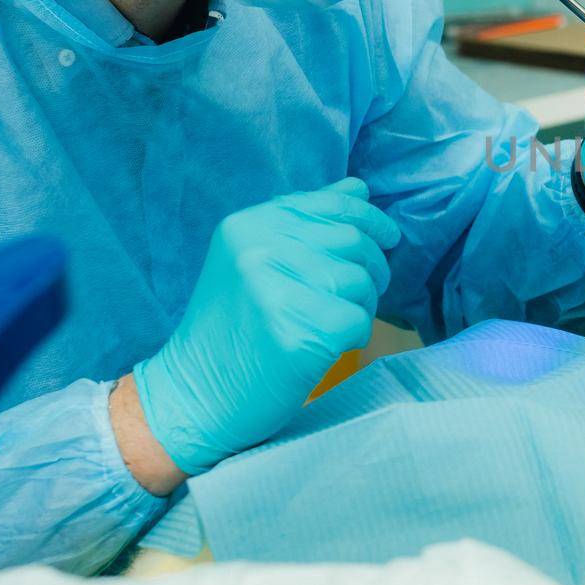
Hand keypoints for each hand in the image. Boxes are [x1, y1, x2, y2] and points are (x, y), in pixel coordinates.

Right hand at [132, 178, 401, 474]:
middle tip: (361, 293)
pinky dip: (355, 336)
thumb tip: (359, 188)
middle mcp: (258, 249)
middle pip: (354, 241)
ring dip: (362, 304)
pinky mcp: (296, 332)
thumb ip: (306, 221)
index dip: (369, 218)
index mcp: (248, 224)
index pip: (331, 204)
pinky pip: (358, 321)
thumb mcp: (256, 259)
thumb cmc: (235, 327)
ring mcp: (275, 290)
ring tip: (333, 322)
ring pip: (360, 281)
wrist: (196, 396)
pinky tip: (327, 347)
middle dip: (372, 267)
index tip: (388, 237)